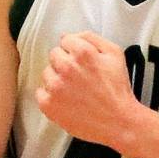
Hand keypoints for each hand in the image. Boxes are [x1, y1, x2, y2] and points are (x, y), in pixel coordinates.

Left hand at [36, 31, 139, 148]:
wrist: (118, 121)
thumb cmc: (118, 89)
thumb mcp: (115, 54)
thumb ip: (92, 38)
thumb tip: (72, 36)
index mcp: (82, 52)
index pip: (65, 40)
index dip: (75, 50)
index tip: (82, 61)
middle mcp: (66, 67)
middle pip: (54, 55)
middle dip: (65, 63)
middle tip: (79, 76)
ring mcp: (55, 86)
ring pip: (46, 73)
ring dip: (57, 79)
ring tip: (74, 90)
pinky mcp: (49, 104)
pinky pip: (40, 93)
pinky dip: (50, 96)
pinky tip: (66, 100)